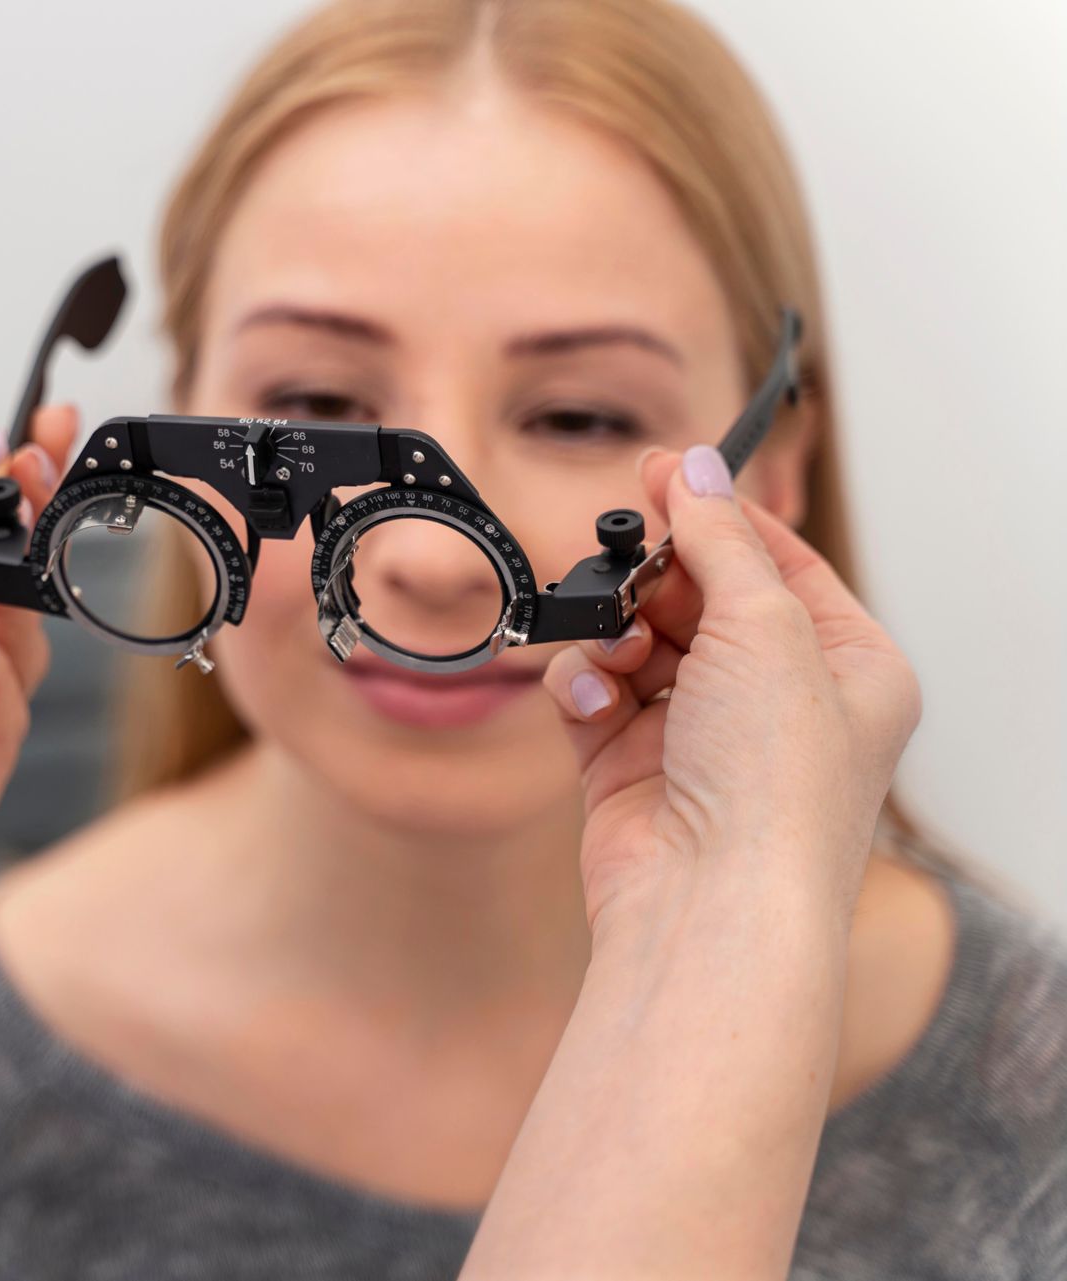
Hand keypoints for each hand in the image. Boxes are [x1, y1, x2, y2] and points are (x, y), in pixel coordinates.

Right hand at [543, 445, 920, 937]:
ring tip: (619, 648)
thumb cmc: (772, 784)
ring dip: (618, 632)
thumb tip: (696, 467)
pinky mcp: (630, 763)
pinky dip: (586, 683)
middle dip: (653, 579)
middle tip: (620, 560)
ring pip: (639, 638)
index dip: (717, 515)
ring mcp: (700, 732)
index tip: (660, 471)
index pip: (778, 563)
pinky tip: (593, 697)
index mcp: (846, 666)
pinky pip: (595, 690)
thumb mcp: (765, 627)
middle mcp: (777, 699)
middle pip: (699, 596)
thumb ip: (720, 539)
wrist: (709, 901)